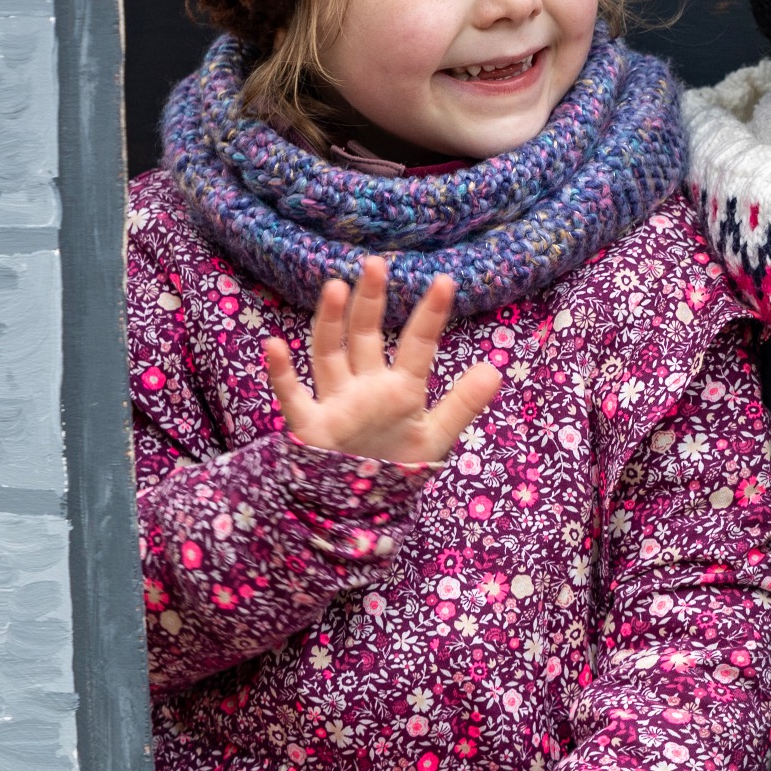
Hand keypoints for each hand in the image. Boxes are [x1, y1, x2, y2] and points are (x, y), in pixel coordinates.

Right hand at [262, 259, 500, 466]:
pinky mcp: (310, 427)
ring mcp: (335, 403)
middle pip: (365, 336)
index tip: (445, 281)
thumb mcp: (435, 437)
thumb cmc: (395, 465)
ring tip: (335, 288)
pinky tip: (275, 346)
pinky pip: (293, 397)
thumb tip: (496, 369)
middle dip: (370, 301)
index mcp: (400, 388)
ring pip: (329, 354)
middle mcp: (365, 386)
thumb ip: (463, 404)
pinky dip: (282, 374)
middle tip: (376, 263)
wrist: (359, 508)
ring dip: (330, 322)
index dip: (430, 315)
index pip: (418, 345)